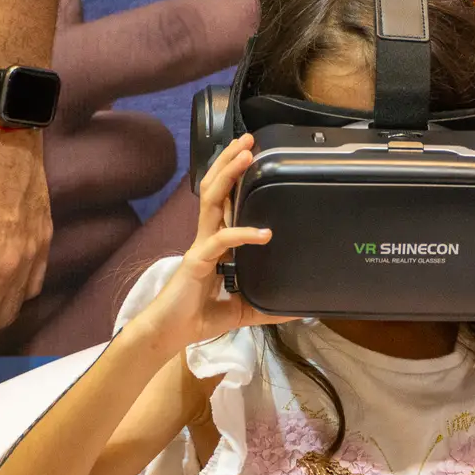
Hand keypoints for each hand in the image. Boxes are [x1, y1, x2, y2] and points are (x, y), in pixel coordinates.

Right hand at [141, 134, 294, 346]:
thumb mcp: (244, 310)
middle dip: (229, 162)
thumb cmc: (199, 317)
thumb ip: (270, 306)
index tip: (252, 156)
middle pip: (214, 189)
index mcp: (215, 243)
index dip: (235, 177)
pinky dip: (243, 234)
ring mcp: (200, 246)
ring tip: (245, 154)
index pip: (224, 201)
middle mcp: (206, 238)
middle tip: (248, 139)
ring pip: (211, 200)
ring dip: (228, 175)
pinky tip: (264, 233)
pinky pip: (221, 241)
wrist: (170, 335)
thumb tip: (303, 309)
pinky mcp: (197, 261)